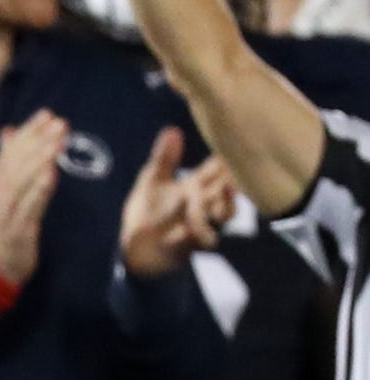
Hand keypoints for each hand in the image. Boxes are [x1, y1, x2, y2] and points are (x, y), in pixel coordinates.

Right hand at [0, 110, 67, 285]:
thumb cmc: (2, 221)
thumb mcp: (3, 187)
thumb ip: (9, 159)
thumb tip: (10, 131)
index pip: (10, 149)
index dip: (28, 131)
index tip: (47, 113)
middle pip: (17, 161)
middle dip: (38, 141)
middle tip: (60, 124)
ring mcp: (6, 210)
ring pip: (21, 181)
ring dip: (40, 161)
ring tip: (58, 144)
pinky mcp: (17, 228)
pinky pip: (28, 207)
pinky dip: (38, 191)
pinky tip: (51, 176)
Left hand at [121, 126, 234, 278]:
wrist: (138, 249)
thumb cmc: (148, 212)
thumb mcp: (152, 181)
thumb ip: (164, 158)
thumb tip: (172, 130)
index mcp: (196, 186)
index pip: (218, 168)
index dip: (229, 155)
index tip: (239, 138)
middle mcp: (204, 203)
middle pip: (228, 187)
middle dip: (234, 176)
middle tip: (237, 160)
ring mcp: (199, 224)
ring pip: (224, 213)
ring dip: (224, 204)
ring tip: (223, 191)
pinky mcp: (186, 244)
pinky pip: (196, 240)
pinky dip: (191, 234)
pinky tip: (181, 230)